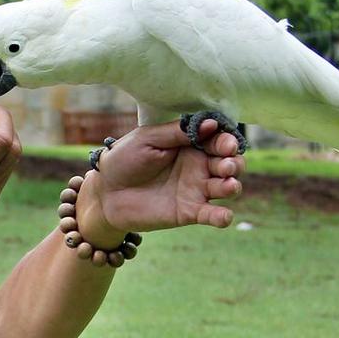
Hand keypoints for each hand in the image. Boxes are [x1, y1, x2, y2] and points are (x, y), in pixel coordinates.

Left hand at [76, 120, 244, 248]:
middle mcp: (198, 166)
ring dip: (232, 186)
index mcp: (190, 145)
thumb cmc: (124, 159)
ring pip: (225, 187)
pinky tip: (225, 216)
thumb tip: (211, 123)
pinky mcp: (189, 212)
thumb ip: (178, 133)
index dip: (227, 142)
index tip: (228, 144)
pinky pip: (211, 215)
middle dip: (233, 164)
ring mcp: (196, 190)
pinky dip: (221, 216)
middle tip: (226, 165)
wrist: (105, 191)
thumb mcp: (148, 139)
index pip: (218, 141)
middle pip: (228, 163)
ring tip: (228, 185)